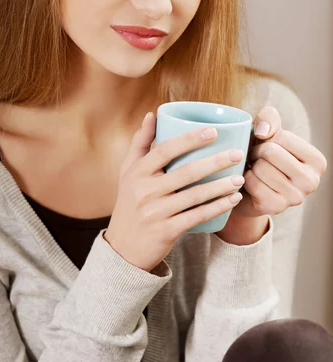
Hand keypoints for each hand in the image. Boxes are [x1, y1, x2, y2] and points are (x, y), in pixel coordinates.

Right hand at [104, 113, 244, 271]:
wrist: (122, 248)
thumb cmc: (129, 202)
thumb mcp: (127, 171)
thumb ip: (140, 142)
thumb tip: (152, 114)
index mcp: (136, 171)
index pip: (165, 150)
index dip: (190, 139)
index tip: (213, 131)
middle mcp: (144, 190)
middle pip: (185, 172)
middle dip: (215, 161)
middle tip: (238, 153)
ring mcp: (155, 212)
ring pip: (194, 195)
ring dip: (220, 186)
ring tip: (240, 178)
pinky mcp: (166, 231)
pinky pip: (196, 217)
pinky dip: (217, 207)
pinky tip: (232, 200)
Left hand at [231, 105, 326, 219]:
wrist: (247, 187)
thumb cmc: (260, 155)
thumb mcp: (267, 130)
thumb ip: (269, 118)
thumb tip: (263, 132)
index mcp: (317, 160)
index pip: (282, 136)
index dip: (266, 138)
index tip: (266, 148)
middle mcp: (312, 181)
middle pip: (271, 152)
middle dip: (256, 152)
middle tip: (256, 159)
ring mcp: (296, 197)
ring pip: (260, 168)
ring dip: (250, 166)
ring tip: (254, 170)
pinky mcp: (277, 207)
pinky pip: (252, 183)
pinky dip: (245, 179)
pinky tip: (250, 183)